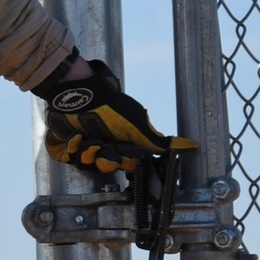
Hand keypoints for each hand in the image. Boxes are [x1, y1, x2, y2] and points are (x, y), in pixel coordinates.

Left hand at [41, 58, 195, 173]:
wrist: (79, 92)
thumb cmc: (110, 107)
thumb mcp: (138, 126)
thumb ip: (161, 141)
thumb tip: (194, 145)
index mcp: (122, 145)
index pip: (125, 167)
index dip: (123, 163)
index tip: (122, 154)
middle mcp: (104, 147)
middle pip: (105, 167)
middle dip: (105, 159)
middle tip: (104, 146)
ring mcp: (84, 146)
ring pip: (86, 164)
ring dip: (88, 152)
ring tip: (88, 139)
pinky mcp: (65, 143)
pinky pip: (67, 158)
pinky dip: (70, 148)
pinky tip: (74, 136)